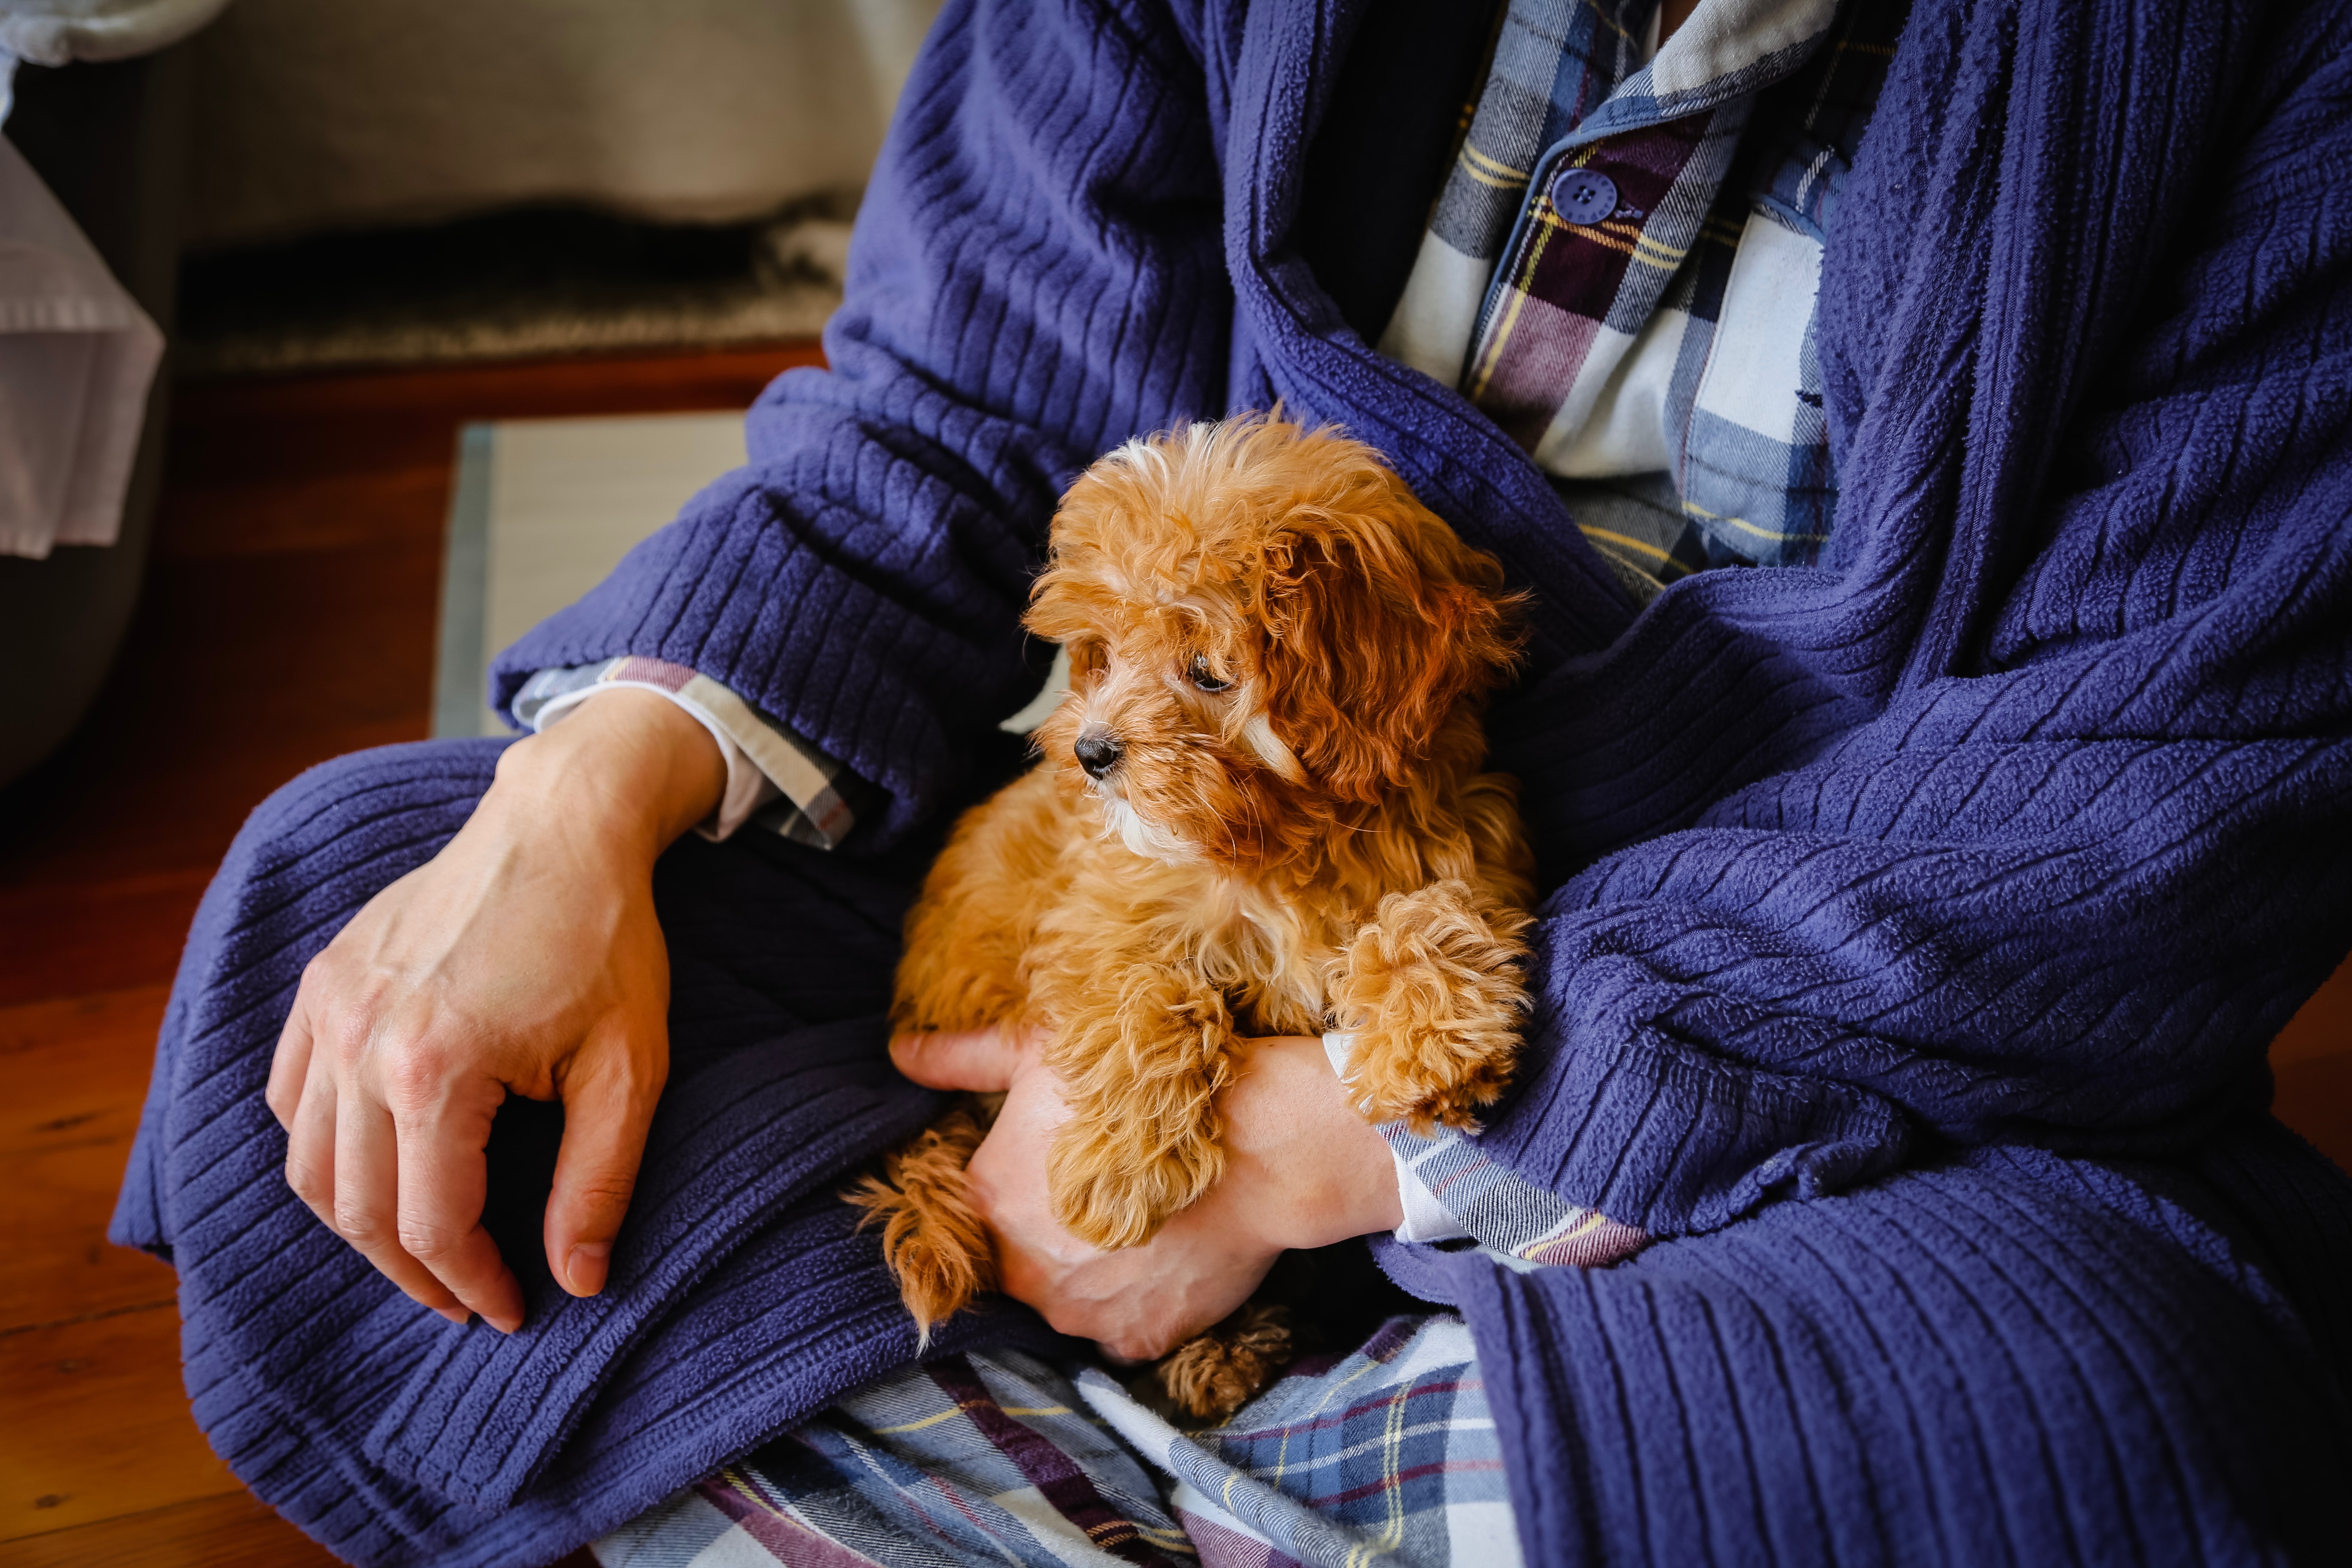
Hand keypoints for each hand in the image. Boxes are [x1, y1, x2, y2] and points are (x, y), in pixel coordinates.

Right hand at [265, 690, 726, 1330]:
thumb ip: (598, 1182)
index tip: (517, 1310)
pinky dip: (323, 1151)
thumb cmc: (607, 941)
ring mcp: (330, 1008)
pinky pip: (292, 1097)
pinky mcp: (323, 982)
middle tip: (470, 1300)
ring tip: (425, 1252)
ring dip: (362, 1225)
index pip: (433, 1225)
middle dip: (416, 1274)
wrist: (563, 825)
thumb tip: (579, 1282)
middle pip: (361, 1210)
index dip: (475, 1284)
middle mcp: (361, 1042)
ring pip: (311, 1165)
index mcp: (435, 1069)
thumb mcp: (630, 1067)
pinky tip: (378, 1169)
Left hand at [892, 1027, 1402, 1360]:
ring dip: (1095, 1271)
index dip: (1022, 1181)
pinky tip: (1167, 1257)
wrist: (1254, 1140)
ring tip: (1144, 1222)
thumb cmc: (1141, 1084)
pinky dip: (1138, 1303)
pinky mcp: (1137, 1339)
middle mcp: (1021, 1270)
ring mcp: (1080, 1314)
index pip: (980, 1206)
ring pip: (1070, 1299)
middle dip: (1054, 1231)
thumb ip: (961, 1058)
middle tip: (1106, 1189)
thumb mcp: (1039, 1051)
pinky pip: (1122, 1331)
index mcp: (986, 1200)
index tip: (1061, 1162)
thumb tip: (898, 1051)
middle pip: (1021, 1258)